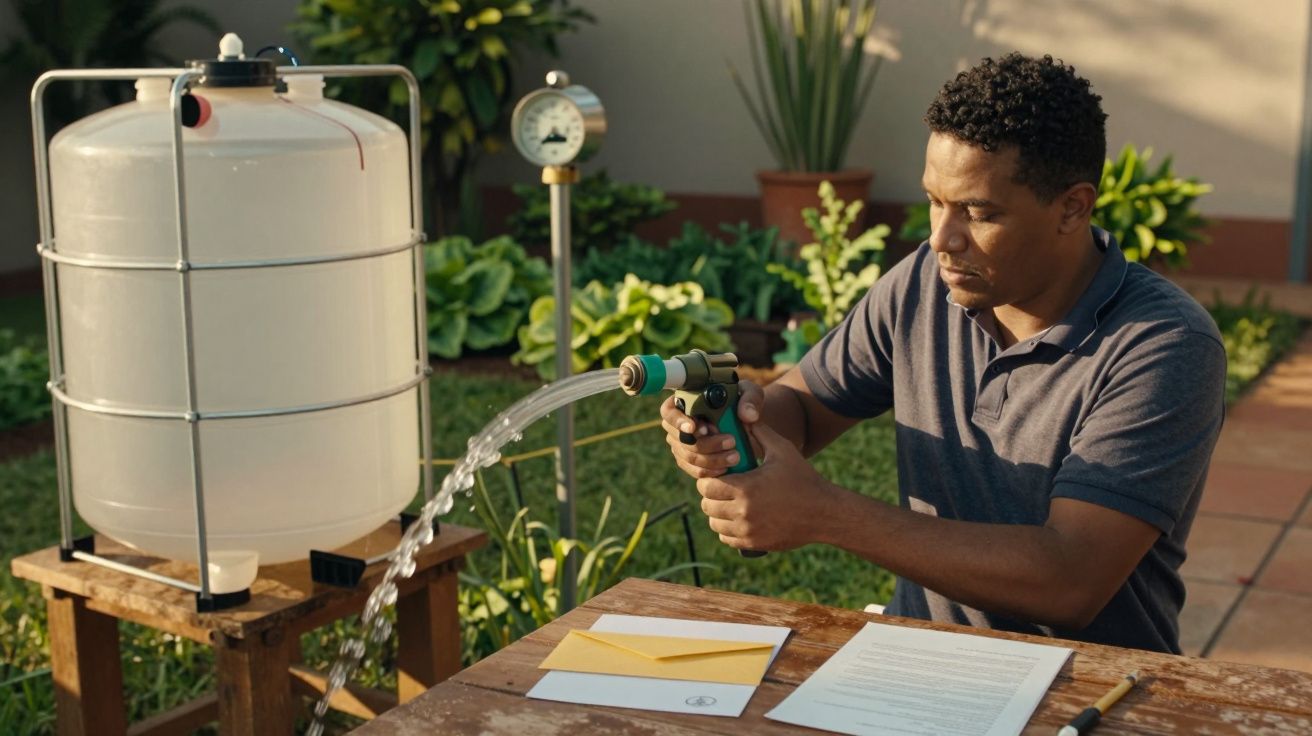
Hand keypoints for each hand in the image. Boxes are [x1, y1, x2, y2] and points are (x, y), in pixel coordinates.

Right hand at [660, 380, 764, 479]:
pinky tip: (725, 468)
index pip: (669, 411)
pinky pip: (694, 470)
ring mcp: (682, 443)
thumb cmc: (744, 403)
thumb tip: (748, 415)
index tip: (703, 429)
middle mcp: (678, 423)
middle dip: (707, 444)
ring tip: (735, 456)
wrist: (748, 425)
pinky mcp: (690, 461)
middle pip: (681, 438)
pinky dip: (710, 471)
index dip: (680, 421)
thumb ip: (751, 399)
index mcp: (685, 401)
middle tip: (731, 441)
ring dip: (712, 459)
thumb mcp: (751, 394)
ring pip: (689, 456)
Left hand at [695, 421, 834, 550]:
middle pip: (707, 505)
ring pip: (715, 523)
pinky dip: (728, 529)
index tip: (719, 476)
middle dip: (712, 495)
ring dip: (719, 513)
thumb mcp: (783, 450)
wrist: (824, 512)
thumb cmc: (803, 478)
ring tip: (731, 503)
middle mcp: (743, 512)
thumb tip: (744, 416)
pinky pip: (727, 538)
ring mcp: (748, 531)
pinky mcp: (754, 544)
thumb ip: (760, 432)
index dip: (709, 479)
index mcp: (746, 487)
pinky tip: (739, 519)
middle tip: (724, 489)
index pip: (707, 486)